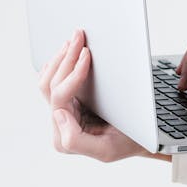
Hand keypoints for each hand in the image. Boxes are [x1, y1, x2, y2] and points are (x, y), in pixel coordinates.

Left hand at [38, 28, 149, 162]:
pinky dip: (58, 63)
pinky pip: (53, 80)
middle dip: (66, 57)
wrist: (138, 139)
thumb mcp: (106, 150)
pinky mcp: (68, 101)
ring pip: (48, 80)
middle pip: (51, 84)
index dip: (72, 73)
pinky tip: (68, 51)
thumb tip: (58, 114)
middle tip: (79, 36)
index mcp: (65, 136)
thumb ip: (75, 139)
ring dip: (60, 57)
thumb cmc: (126, 142)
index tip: (88, 54)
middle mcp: (60, 123)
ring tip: (74, 39)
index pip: (60, 98)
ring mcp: (62, 111)